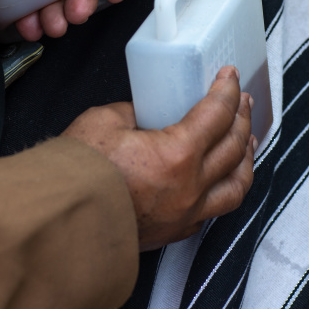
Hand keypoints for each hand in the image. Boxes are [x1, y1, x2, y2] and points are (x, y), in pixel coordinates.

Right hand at [61, 66, 255, 250]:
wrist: (60, 221)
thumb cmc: (78, 174)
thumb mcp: (105, 121)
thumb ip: (135, 112)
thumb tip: (146, 113)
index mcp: (178, 155)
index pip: (217, 114)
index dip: (227, 90)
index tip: (229, 76)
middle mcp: (191, 188)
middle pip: (234, 146)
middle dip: (241, 117)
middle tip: (241, 100)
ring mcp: (186, 214)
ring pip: (236, 186)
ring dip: (245, 158)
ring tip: (247, 140)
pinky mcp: (174, 231)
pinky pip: (213, 210)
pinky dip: (223, 188)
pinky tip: (219, 179)